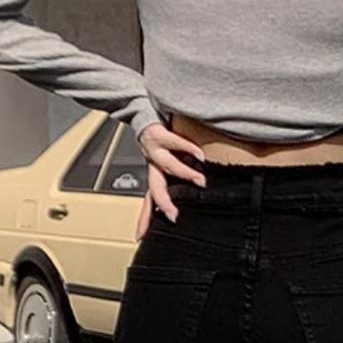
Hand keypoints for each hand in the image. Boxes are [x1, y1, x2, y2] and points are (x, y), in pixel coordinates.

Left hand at [134, 122, 206, 239]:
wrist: (143, 105)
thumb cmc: (159, 132)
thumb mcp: (167, 159)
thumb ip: (179, 174)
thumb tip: (198, 190)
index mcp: (154, 173)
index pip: (148, 202)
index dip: (145, 220)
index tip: (141, 237)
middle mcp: (151, 164)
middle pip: (155, 189)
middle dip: (164, 203)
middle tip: (174, 216)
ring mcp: (154, 149)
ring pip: (168, 166)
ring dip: (185, 174)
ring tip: (201, 182)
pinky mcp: (158, 132)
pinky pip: (175, 142)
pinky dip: (189, 149)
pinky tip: (200, 156)